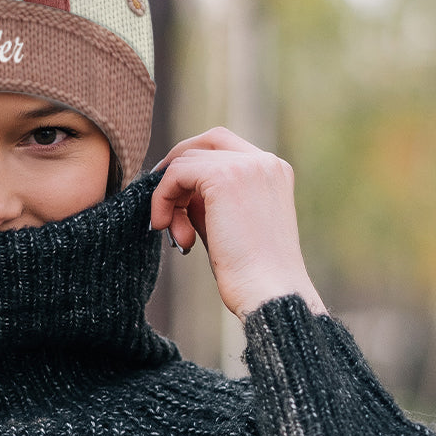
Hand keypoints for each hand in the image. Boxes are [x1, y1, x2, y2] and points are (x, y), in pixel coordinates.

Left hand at [150, 128, 325, 320]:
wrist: (268, 293)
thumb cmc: (250, 271)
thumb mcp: (227, 223)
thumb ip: (206, 199)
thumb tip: (175, 187)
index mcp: (273, 171)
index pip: (224, 146)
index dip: (192, 164)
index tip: (174, 195)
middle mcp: (264, 161)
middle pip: (205, 142)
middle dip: (177, 169)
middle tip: (162, 203)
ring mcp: (247, 166)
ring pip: (185, 161)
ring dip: (169, 197)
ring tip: (177, 235)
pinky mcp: (225, 177)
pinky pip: (176, 174)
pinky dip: (162, 198)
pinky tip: (164, 226)